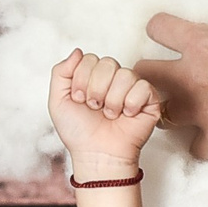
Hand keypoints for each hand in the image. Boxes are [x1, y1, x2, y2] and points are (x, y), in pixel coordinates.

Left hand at [48, 50, 162, 176]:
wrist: (96, 155)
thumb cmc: (78, 132)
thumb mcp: (58, 101)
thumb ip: (61, 73)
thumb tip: (77, 51)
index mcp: (94, 76)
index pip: (89, 58)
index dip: (81, 80)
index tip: (79, 100)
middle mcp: (114, 79)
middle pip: (108, 63)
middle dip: (96, 89)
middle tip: (94, 108)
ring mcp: (132, 88)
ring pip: (125, 75)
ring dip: (112, 100)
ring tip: (110, 115)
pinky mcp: (149, 99)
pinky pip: (142, 87)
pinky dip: (131, 104)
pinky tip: (126, 116)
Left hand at [136, 16, 207, 158]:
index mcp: (201, 43)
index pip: (159, 28)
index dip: (160, 29)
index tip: (167, 34)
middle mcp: (189, 76)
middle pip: (144, 74)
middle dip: (147, 76)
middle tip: (159, 78)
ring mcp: (197, 110)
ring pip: (160, 116)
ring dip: (166, 114)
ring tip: (176, 113)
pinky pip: (195, 148)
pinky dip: (200, 146)